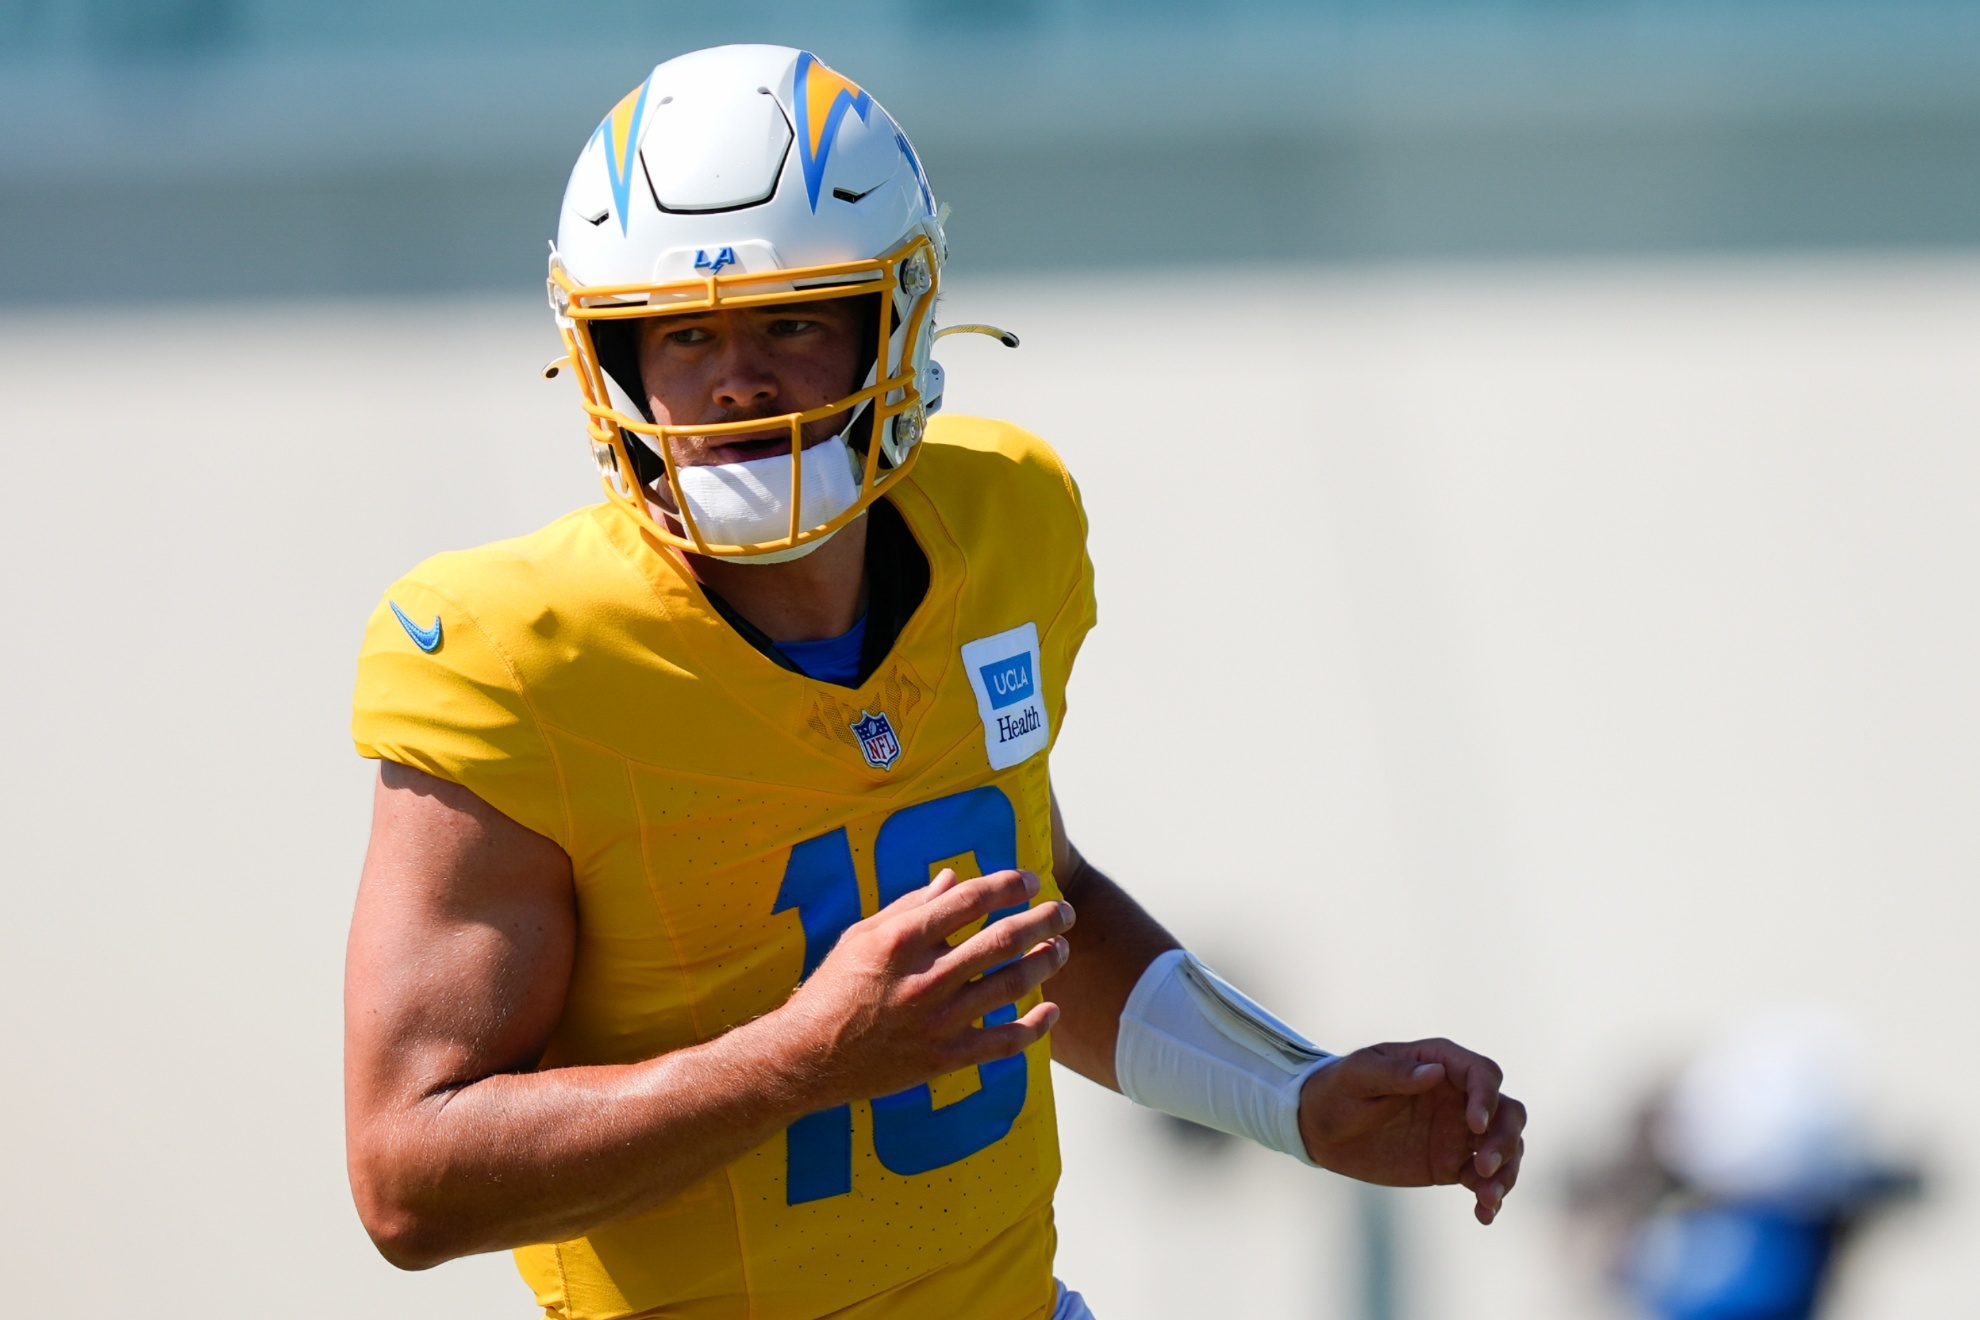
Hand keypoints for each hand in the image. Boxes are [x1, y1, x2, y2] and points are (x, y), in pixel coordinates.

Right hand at [775, 868, 1073, 1106]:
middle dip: (1042, 920)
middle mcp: (925, 978)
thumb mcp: (861, 936)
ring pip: (1011, 985)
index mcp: (902, 940)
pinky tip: (1052, 1011)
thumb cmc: (832, 989)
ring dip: (1046, 962)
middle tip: (1064, 910)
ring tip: (1061, 947)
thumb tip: (953, 879)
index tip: (1030, 880)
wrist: (806, 1057)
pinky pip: (1003, 1042)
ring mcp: (937, 1021)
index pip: (971, 900)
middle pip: (1003, 940)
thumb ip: (911, 906)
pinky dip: (1034, 1027)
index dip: (1008, 886)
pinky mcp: (944, 1058)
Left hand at [1297, 1038, 1525, 1223]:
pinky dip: (1491, 1196)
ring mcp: (1458, 1131)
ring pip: (1506, 1146)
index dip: (1487, 1098)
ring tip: (1487, 1198)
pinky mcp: (1452, 1163)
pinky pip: (1485, 1179)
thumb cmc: (1336, 1090)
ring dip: (1507, 1172)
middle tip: (1485, 1165)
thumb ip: (1394, 1073)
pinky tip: (1483, 1214)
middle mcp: (1457, 1095)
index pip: (1482, 1074)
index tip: (1475, 1126)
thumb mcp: (1357, 1077)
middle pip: (1507, 1112)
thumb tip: (1435, 1073)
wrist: (1319, 1129)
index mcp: (1439, 1063)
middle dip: (1505, 1138)